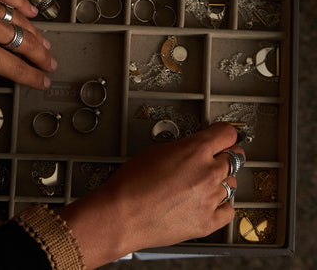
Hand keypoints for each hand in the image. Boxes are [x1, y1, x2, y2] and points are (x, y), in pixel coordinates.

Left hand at [0, 0, 56, 95]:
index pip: (15, 68)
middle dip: (42, 57)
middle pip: (25, 43)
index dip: (34, 77)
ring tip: (45, 43)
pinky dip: (23, 3)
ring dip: (36, 34)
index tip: (44, 82)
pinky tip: (33, 10)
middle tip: (51, 64)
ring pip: (21, 20)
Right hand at [57, 123, 244, 268]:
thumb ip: (182, 148)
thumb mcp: (155, 151)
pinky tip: (208, 203)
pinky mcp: (208, 221)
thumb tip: (191, 150)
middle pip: (235, 158)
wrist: (121, 215)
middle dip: (224, 157)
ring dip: (220, 182)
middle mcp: (208, 173)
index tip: (223, 137)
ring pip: (232, 184)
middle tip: (213, 159)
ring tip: (202, 185)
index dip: (224, 134)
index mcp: (195, 151)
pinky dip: (221, 206)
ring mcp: (210, 198)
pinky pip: (228, 210)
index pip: (227, 134)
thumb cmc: (130, 184)